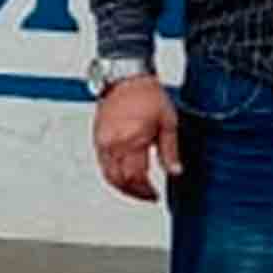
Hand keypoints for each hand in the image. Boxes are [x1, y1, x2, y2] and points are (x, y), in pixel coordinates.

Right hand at [92, 75, 177, 200]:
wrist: (127, 78)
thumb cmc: (147, 94)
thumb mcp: (168, 122)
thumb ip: (170, 150)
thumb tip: (174, 171)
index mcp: (132, 139)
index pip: (135, 177)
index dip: (145, 191)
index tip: (154, 195)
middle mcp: (114, 142)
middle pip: (119, 180)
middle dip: (134, 192)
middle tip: (147, 195)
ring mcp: (103, 141)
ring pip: (108, 175)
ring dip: (122, 186)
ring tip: (137, 189)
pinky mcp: (97, 138)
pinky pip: (102, 164)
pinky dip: (113, 174)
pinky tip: (124, 175)